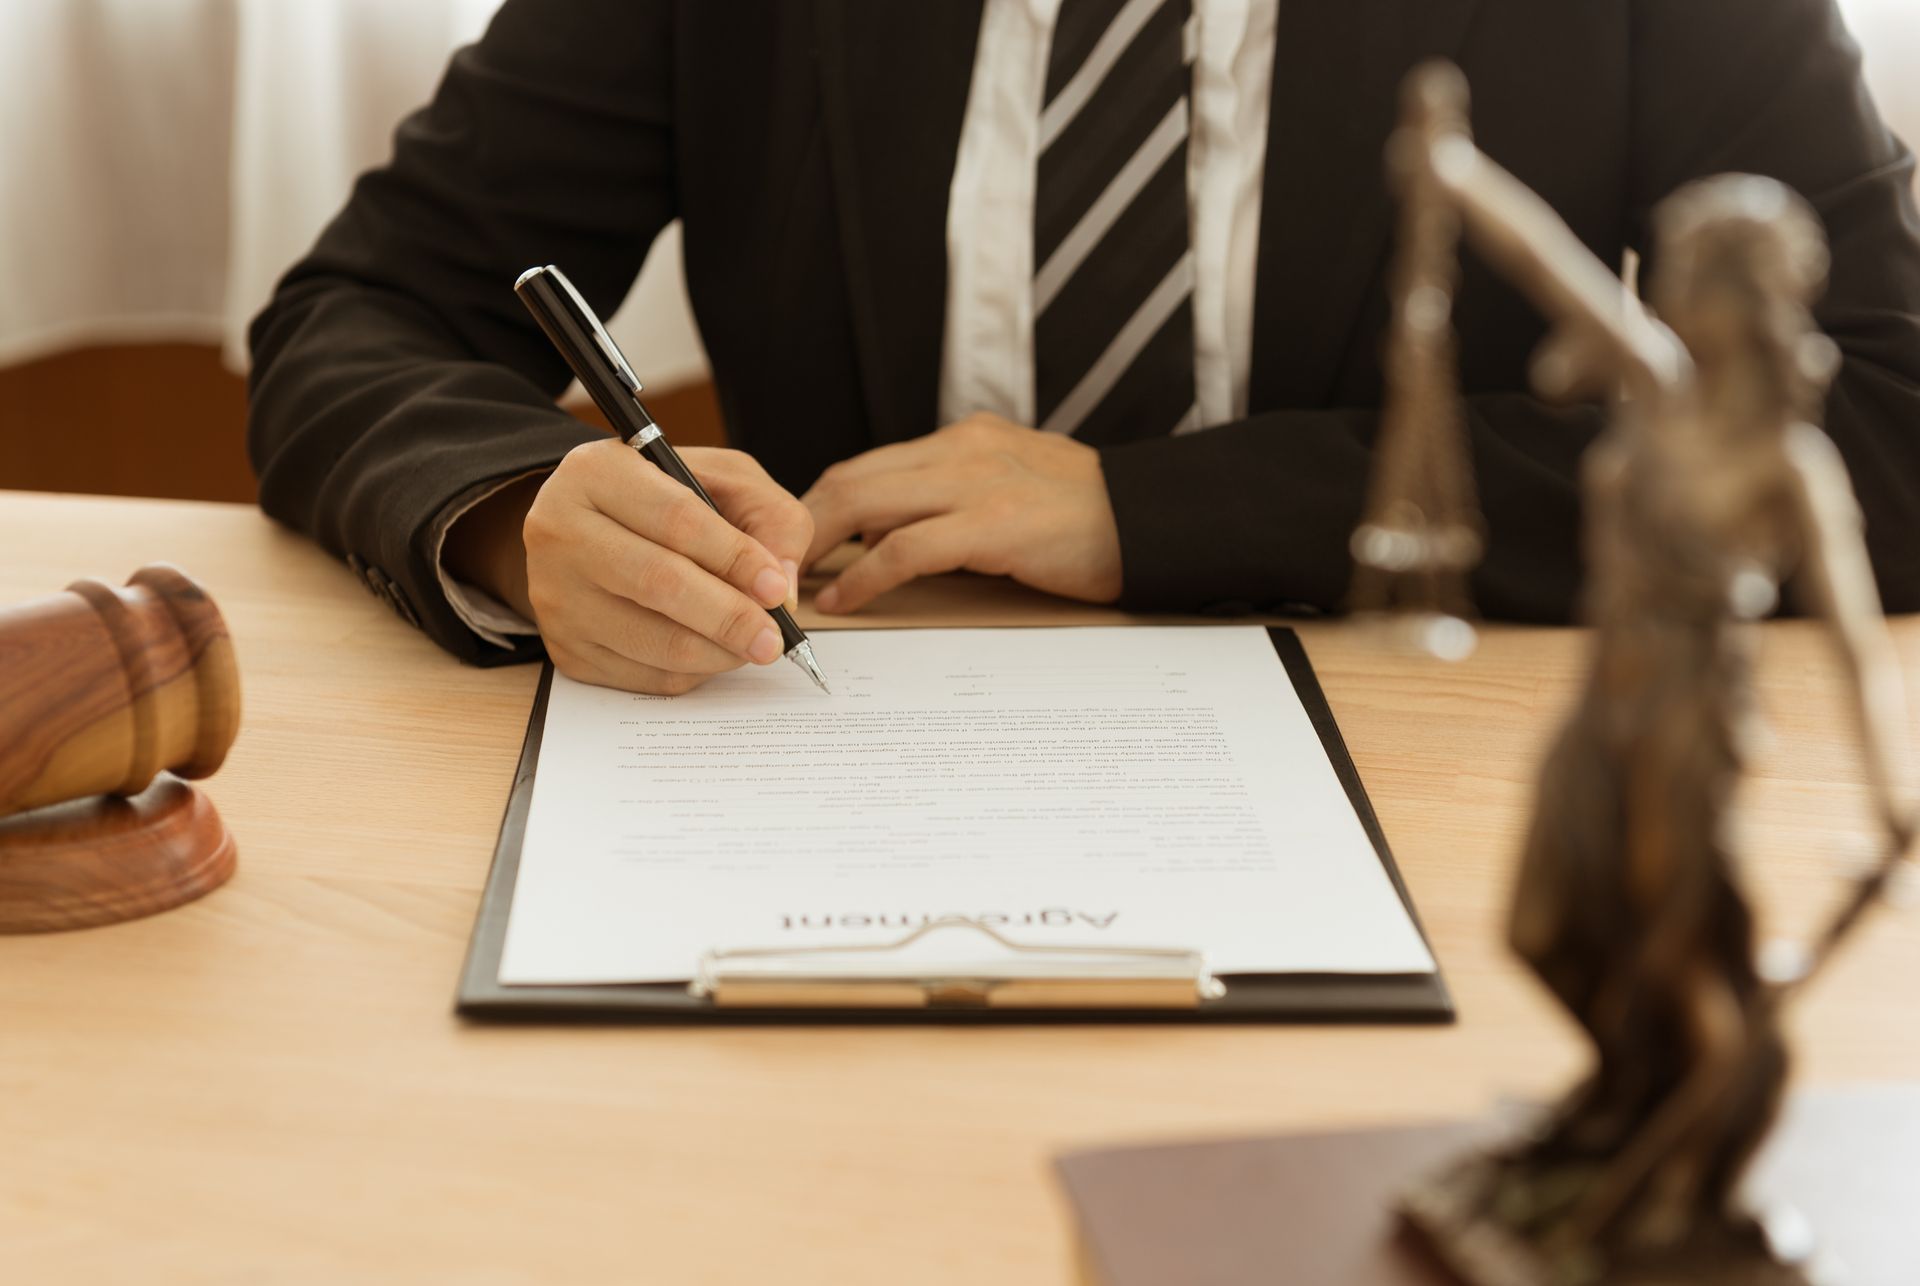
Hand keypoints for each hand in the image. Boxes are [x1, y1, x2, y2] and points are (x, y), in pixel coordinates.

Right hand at [515, 440, 811, 693]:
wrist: (591, 531)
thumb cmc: (667, 501)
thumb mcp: (724, 481)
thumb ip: (769, 518)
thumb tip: (783, 590)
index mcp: (596, 471)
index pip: (676, 519)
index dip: (735, 558)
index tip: (777, 588)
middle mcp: (559, 529)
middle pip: (657, 583)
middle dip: (729, 617)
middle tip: (774, 638)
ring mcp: (554, 594)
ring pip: (650, 639)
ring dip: (716, 652)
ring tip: (753, 645)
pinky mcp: (562, 647)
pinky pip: (639, 676)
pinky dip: (690, 672)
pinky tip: (712, 652)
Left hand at [800, 413, 1122, 612]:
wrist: (1152, 520)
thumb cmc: (1083, 520)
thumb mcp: (1009, 491)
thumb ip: (949, 504)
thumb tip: (882, 540)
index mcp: (962, 441)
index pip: (866, 466)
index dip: (817, 507)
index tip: (791, 547)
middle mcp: (960, 451)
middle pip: (849, 479)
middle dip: (798, 526)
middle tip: (772, 571)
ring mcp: (976, 483)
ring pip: (863, 504)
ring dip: (816, 548)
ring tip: (792, 587)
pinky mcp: (993, 523)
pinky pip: (905, 548)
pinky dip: (863, 576)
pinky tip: (845, 600)